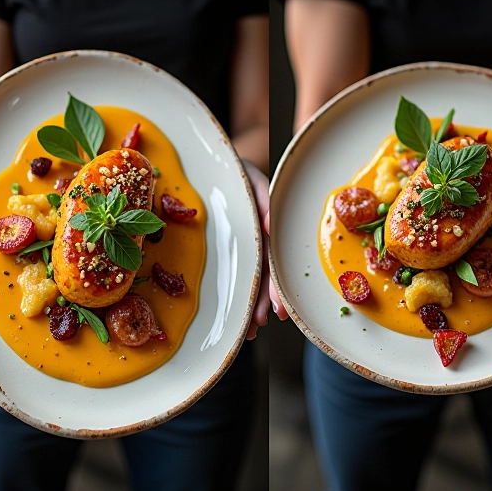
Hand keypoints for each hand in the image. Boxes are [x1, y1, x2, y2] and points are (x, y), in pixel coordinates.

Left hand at [243, 161, 286, 339]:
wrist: (214, 162)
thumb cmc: (235, 169)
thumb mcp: (251, 179)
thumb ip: (265, 200)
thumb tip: (272, 226)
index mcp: (266, 225)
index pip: (273, 260)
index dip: (276, 287)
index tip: (277, 310)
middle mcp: (257, 238)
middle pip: (263, 275)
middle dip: (262, 302)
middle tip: (259, 324)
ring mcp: (242, 244)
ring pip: (249, 278)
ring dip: (252, 304)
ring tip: (251, 328)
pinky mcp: (226, 247)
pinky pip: (231, 272)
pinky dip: (237, 294)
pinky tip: (241, 317)